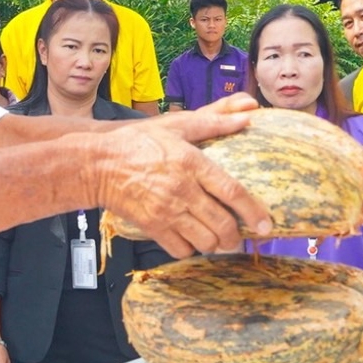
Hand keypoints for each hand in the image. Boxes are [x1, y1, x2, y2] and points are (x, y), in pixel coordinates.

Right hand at [98, 93, 272, 257]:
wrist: (96, 163)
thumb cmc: (136, 142)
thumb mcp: (176, 125)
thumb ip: (214, 120)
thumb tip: (248, 113)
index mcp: (191, 162)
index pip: (232, 192)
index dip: (253, 211)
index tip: (266, 224)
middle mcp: (181, 189)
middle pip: (222, 224)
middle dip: (236, 236)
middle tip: (240, 236)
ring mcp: (166, 211)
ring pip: (204, 241)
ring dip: (216, 244)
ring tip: (218, 239)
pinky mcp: (151, 226)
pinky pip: (181, 249)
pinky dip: (190, 248)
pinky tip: (191, 239)